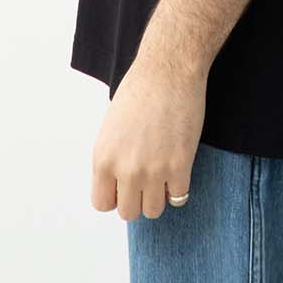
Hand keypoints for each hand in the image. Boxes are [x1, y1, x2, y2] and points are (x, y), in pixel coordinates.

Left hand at [90, 51, 207, 220]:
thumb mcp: (111, 128)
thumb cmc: (139, 91)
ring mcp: (153, 170)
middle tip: (147, 178)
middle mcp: (125, 169)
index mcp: (103, 158)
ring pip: (154, 210)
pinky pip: (178, 197)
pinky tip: (178, 166)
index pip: (102, 204)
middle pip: (129, 213)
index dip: (116, 196)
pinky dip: (179, 187)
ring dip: (159, 196)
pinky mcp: (180, 165)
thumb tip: (120, 184)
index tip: (125, 184)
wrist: (168, 70)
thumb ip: (113, 158)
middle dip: (138, 198)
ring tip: (163, 173)